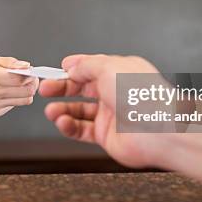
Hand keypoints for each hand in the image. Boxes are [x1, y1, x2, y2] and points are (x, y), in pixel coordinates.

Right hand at [0, 55, 38, 117]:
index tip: (31, 71)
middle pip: (25, 91)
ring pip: (23, 100)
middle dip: (32, 83)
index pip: (19, 78)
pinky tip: (6, 93)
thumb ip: (9, 62)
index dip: (30, 75)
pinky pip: (13, 106)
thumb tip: (25, 66)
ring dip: (26, 92)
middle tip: (30, 78)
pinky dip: (15, 99)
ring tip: (20, 85)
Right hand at [39, 54, 201, 182]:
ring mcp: (111, 114)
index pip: (91, 67)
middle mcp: (116, 92)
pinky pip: (82, 130)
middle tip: (45, 89)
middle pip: (82, 88)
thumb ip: (85, 65)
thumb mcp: (108, 67)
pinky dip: (69, 126)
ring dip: (62, 109)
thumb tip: (72, 66)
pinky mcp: (107, 135)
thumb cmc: (140, 95)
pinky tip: (62, 122)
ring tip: (51, 111)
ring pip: (80, 110)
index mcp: (120, 71)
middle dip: (62, 88)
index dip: (73, 68)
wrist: (155, 129)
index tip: (57, 70)